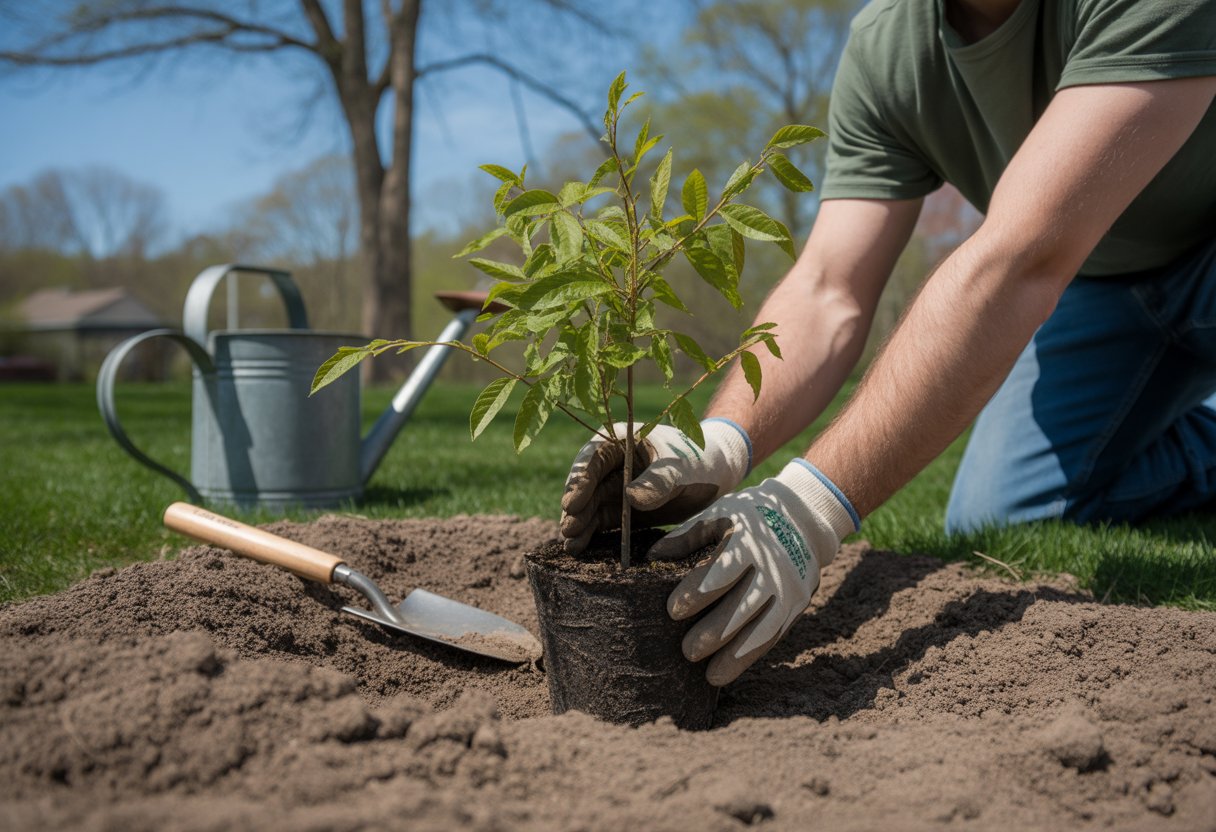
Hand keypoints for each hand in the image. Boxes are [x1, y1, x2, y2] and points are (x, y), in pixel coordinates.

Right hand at [559, 419, 751, 553]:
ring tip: (571, 545)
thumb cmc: (697, 460)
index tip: (574, 503)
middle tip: (569, 528)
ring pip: (587, 506)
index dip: (579, 479)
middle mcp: (610, 465)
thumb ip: (659, 480)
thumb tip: (631, 497)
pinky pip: (599, 522)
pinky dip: (589, 534)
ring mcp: (613, 488)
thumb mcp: (681, 467)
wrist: (716, 476)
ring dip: (577, 524)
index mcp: (621, 441)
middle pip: (584, 484)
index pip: (593, 457)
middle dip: (574, 507)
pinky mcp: (620, 511)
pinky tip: (578, 548)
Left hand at [649, 460, 858, 685]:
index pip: (723, 570)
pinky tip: (726, 672)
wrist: (802, 519)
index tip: (673, 610)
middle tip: (687, 650)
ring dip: (734, 654)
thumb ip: (686, 536)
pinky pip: (773, 637)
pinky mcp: (796, 606)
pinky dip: (749, 657)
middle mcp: (772, 567)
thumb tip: (652, 558)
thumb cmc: (747, 518)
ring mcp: (787, 588)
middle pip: (742, 606)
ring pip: (761, 628)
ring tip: (708, 675)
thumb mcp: (718, 515)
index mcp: (748, 541)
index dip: (698, 592)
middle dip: (714, 632)